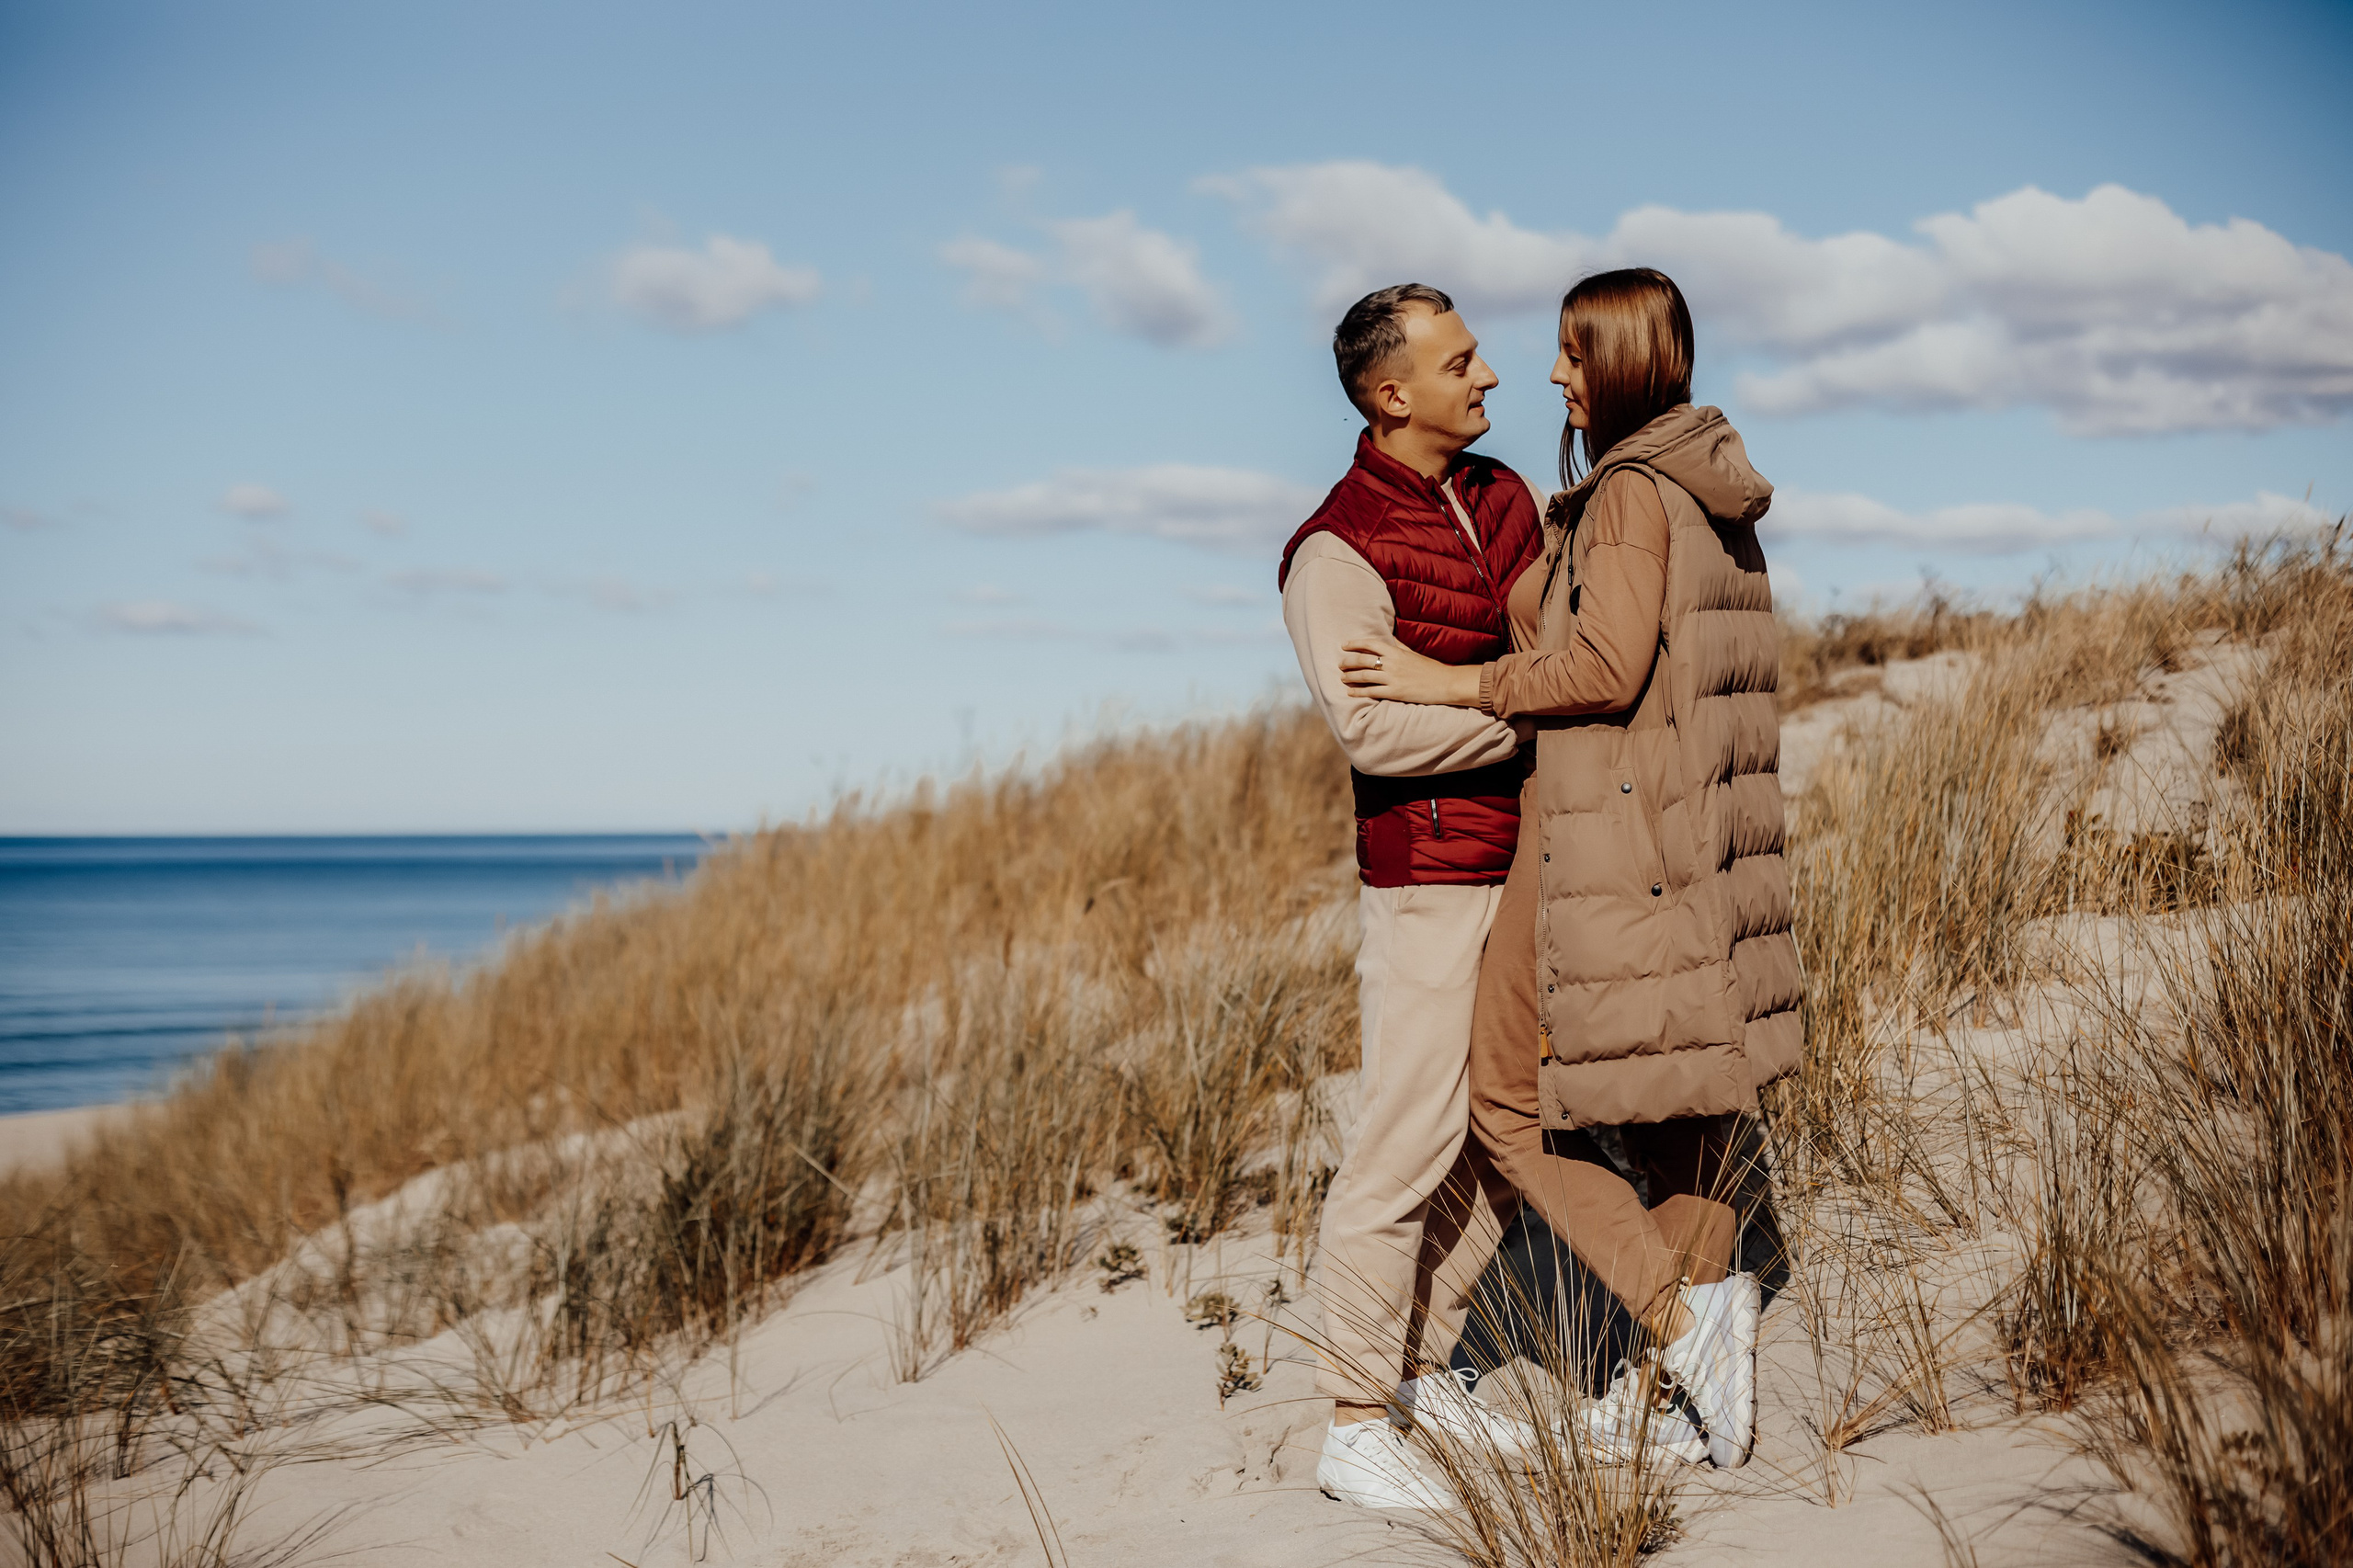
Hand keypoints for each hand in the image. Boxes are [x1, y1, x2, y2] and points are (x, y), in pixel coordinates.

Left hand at [1339, 633, 1483, 706]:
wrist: (1446, 683)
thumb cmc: (1430, 668)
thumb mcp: (1413, 653)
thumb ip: (1399, 646)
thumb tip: (1390, 637)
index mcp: (1396, 651)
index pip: (1370, 643)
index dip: (1355, 643)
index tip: (1344, 645)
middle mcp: (1392, 663)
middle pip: (1362, 659)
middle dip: (1348, 662)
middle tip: (1340, 664)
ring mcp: (1393, 678)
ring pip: (1364, 675)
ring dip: (1350, 676)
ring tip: (1342, 678)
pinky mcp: (1395, 692)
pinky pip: (1371, 691)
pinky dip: (1358, 691)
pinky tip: (1350, 692)